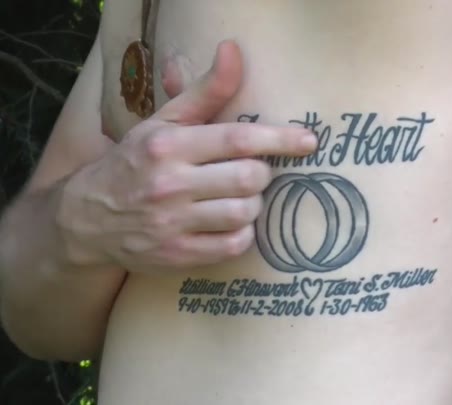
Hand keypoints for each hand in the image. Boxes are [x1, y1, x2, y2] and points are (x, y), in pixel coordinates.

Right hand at [58, 40, 315, 272]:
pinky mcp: (178, 255)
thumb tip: (233, 52)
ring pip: (244, 213)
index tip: (308, 140)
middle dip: (262, 174)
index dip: (279, 140)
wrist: (88, 218)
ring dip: (253, 204)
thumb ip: (205, 91)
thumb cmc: (137, 162)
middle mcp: (169, 185)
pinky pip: (233, 245)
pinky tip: (231, 223)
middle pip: (248, 179)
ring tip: (240, 197)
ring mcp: (173, 224)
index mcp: (168, 146)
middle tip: (253, 172)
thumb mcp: (164, 122)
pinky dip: (243, 233)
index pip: (236, 139)